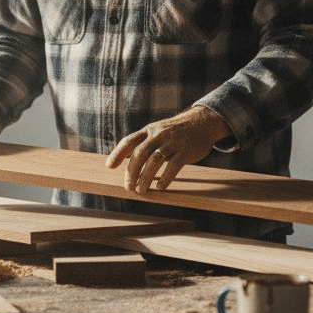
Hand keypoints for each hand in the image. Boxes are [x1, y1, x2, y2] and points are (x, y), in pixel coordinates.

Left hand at [106, 106, 230, 193]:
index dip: (118, 153)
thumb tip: (124, 161)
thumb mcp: (157, 131)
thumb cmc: (175, 132)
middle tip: (128, 187)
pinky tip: (160, 187)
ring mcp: (173, 142)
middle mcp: (159, 134)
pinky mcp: (186, 151)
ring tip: (142, 190)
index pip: (129, 141)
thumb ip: (143, 143)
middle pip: (140, 154)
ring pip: (154, 160)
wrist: (203, 122)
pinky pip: (173, 166)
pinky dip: (165, 178)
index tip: (109, 166)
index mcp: (149, 130)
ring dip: (146, 178)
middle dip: (132, 172)